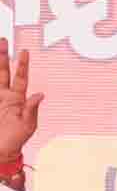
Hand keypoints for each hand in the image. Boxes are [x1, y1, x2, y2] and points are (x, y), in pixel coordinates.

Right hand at [0, 42, 42, 166]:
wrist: (1, 150)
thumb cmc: (17, 138)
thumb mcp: (28, 125)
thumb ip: (32, 109)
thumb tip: (40, 94)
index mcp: (18, 99)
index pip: (21, 78)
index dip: (22, 65)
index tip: (24, 51)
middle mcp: (5, 95)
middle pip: (3, 71)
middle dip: (2, 56)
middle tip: (3, 40)